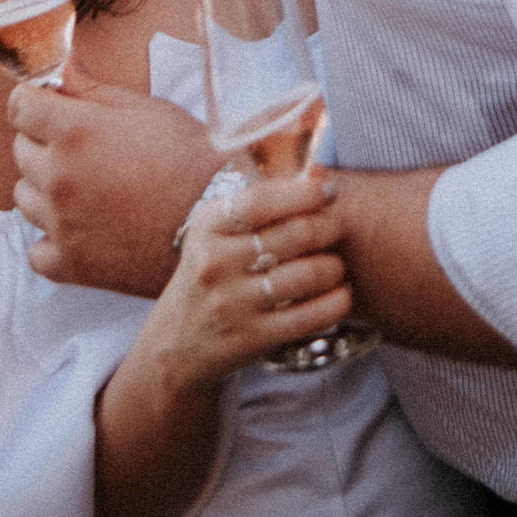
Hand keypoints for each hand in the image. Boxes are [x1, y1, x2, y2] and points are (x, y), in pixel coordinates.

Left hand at [9, 60, 218, 294]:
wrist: (219, 217)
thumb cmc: (188, 155)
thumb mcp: (144, 108)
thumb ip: (90, 89)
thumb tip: (59, 66)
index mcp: (74, 132)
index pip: (19, 106)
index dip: (36, 103)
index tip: (53, 108)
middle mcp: (59, 178)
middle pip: (20, 150)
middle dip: (45, 142)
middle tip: (86, 148)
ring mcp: (61, 225)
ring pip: (24, 197)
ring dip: (46, 189)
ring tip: (90, 188)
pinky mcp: (72, 265)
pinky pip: (37, 250)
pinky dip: (53, 239)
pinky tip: (82, 228)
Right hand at [142, 173, 350, 385]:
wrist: (176, 343)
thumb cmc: (210, 273)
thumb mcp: (218, 231)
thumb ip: (264, 200)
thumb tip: (319, 172)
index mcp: (207, 226)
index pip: (261, 200)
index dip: (304, 192)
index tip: (329, 190)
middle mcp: (215, 263)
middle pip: (295, 234)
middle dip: (328, 227)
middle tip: (335, 228)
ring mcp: (232, 303)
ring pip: (308, 274)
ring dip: (334, 266)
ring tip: (334, 264)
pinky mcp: (251, 338)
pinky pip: (310, 316)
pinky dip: (337, 302)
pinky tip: (340, 294)